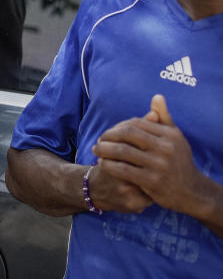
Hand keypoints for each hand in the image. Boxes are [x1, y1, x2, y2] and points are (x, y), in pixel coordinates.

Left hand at [92, 94, 204, 214]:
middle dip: (108, 136)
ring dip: (104, 150)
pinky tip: (102, 164)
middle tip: (98, 140)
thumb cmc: (179, 161)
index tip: (109, 132)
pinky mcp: (152, 182)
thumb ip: (164, 117)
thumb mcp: (175, 138)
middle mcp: (166, 148)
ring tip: (96, 150)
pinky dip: (109, 165)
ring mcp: (159, 165)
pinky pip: (123, 170)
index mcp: (170, 135)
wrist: (192, 192)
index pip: (136, 123)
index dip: (118, 126)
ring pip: (122, 151)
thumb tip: (157, 96)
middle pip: (127, 134)